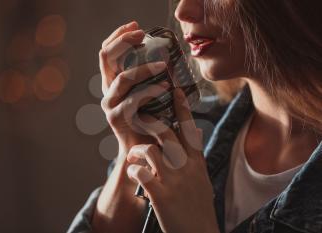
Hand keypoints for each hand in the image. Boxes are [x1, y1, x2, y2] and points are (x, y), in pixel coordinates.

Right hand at [99, 21, 169, 158]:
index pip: (107, 52)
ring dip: (143, 68)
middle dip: (123, 40)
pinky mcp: (116, 118)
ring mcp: (109, 103)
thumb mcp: (148, 94)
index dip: (118, 35)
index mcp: (112, 80)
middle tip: (142, 34)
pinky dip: (150, 91)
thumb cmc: (150, 119)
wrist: (142, 149)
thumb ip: (150, 78)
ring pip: (122, 77)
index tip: (136, 26)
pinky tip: (165, 87)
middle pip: (106, 57)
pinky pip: (133, 100)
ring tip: (163, 64)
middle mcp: (107, 89)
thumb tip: (166, 56)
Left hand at [126, 88, 219, 232]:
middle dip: (150, 122)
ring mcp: (174, 181)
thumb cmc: (198, 206)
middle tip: (140, 118)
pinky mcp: (160, 195)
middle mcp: (186, 167)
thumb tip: (195, 133)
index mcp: (197, 162)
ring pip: (150, 150)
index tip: (175, 90)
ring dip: (138, 150)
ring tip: (135, 155)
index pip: (189, 129)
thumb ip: (196, 155)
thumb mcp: (202, 178)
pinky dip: (134, 170)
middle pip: (167, 133)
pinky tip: (136, 174)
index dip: (182, 108)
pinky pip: (140, 173)